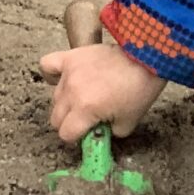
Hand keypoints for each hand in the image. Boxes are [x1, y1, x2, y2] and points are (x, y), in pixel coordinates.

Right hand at [38, 40, 164, 145]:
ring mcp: (69, 73)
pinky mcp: (71, 57)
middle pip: (56, 118)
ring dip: (66, 102)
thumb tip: (98, 133)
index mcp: (86, 109)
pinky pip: (47, 65)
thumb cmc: (140, 88)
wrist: (146, 57)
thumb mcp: (129, 122)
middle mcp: (72, 92)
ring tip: (84, 97)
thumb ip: (109, 133)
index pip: (66, 134)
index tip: (88, 133)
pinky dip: (52, 75)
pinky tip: (64, 79)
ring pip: (55, 97)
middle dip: (70, 123)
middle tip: (87, 118)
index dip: (77, 137)